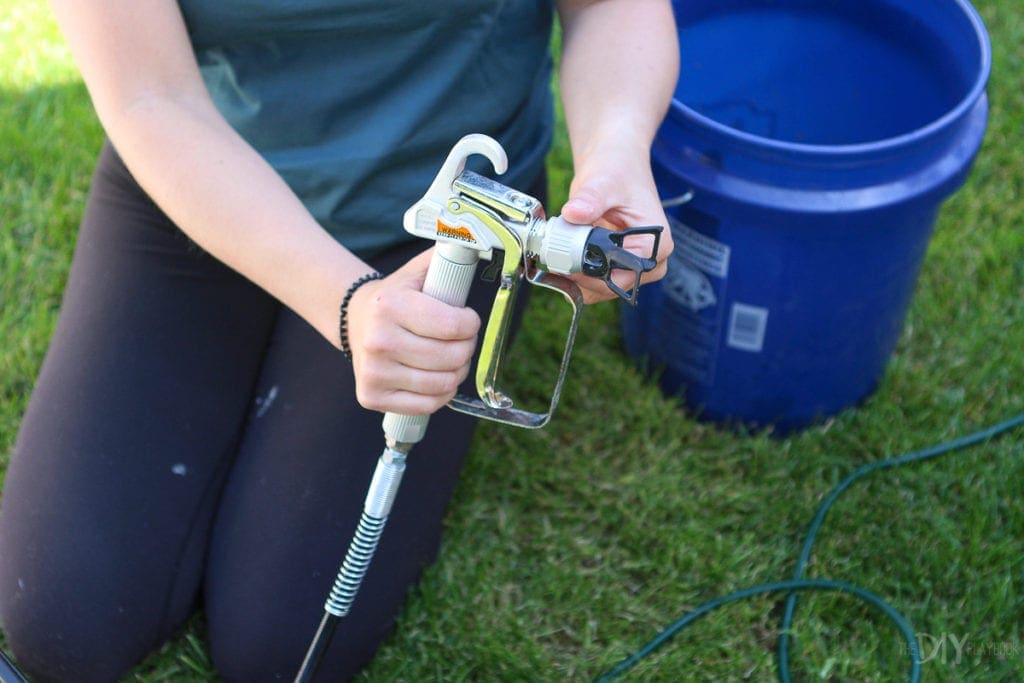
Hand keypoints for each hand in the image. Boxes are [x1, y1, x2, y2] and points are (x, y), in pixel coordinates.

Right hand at [345, 248, 480, 414]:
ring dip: (457, 372)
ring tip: (452, 358)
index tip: (467, 319)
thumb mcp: (418, 272)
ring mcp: (374, 372)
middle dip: (467, 348)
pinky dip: (442, 394)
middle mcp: (378, 340)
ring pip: (443, 383)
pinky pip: (427, 404)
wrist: (356, 322)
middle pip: (451, 357)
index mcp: (391, 305)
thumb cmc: (396, 298)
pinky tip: (437, 378)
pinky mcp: (372, 396)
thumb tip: (478, 241)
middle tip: (462, 340)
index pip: (453, 326)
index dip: (470, 324)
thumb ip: (447, 258)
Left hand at [559, 140, 673, 303]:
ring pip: (601, 289)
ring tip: (556, 253)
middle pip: (613, 286)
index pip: (624, 274)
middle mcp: (651, 259)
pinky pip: (595, 282)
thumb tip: (573, 213)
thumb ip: (590, 199)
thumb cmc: (617, 169)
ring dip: (576, 277)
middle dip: (581, 277)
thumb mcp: (603, 181)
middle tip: (553, 258)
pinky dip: (576, 274)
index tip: (563, 263)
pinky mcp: (617, 265)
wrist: (614, 163)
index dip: (592, 274)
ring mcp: (634, 265)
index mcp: (656, 243)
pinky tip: (560, 257)